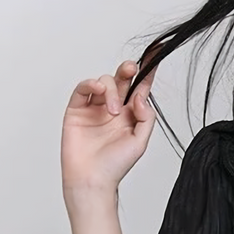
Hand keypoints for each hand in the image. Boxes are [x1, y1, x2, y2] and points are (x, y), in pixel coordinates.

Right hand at [61, 59, 157, 194]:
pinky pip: (83, 88)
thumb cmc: (115, 166)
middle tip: (132, 68)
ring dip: (110, 90)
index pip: (139, 88)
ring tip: (112, 111)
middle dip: (128, 70)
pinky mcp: (77, 109)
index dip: (147, 71)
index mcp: (129, 115)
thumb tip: (141, 96)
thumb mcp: (140, 142)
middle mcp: (112, 108)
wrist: (91, 180)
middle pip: (122, 79)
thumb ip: (146, 118)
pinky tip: (98, 91)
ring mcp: (94, 108)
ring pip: (104, 82)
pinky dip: (91, 84)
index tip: (156, 54)